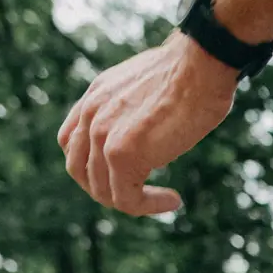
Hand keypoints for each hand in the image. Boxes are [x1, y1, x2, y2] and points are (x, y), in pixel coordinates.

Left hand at [57, 36, 239, 215]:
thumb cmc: (193, 72)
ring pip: (102, 190)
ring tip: (163, 200)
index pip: (71, 143)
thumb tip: (150, 127)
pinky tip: (172, 200)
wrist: (200, 65)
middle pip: (80, 172)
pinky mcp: (121, 154)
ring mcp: (102, 135)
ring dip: (133, 202)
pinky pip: (126, 198)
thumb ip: (135, 107)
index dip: (93, 167)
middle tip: (140, 195)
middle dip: (108, 190)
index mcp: (95, 96)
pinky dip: (148, 206)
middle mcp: (91, 114)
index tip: (126, 173)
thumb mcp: (149, 86)